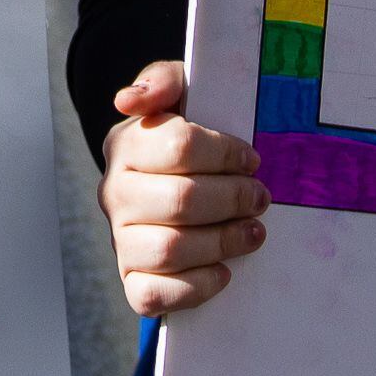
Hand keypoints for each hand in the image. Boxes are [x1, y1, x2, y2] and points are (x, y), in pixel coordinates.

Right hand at [100, 59, 266, 315]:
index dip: (226, 153)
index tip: (252, 158)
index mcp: (126, 144)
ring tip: (253, 232)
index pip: (179, 145)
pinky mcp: (132, 280)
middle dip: (234, 198)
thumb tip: (130, 100)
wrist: (177, 184)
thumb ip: (163, 80)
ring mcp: (120, 239)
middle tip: (260, 197)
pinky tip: (222, 271)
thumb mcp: (183, 95)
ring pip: (170, 249)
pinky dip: (194, 287)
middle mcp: (114, 192)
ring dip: (224, 241)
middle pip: (181, 200)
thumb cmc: (190, 140)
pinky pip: (153, 295)